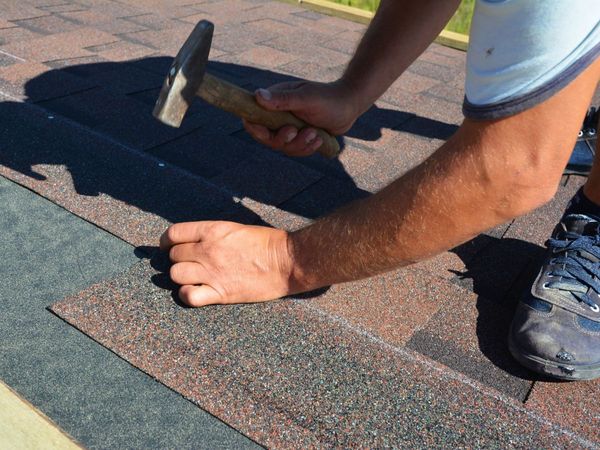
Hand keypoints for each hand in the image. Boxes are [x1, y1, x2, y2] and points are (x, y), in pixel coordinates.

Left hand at [160, 221, 295, 306]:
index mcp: (212, 231)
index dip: (167, 241)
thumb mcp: (236, 228)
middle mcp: (208, 250)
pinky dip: (187, 295)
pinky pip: (188, 296)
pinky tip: (195, 292)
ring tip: (192, 278)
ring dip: (181, 276)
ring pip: (176, 275)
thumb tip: (197, 241)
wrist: (288, 261)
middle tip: (188, 263)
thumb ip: (213, 234)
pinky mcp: (220, 293)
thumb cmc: (268, 242)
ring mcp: (212, 272)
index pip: (174, 234)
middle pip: (174, 256)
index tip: (169, 247)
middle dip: (177, 259)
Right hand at [244, 79, 359, 156]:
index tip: (260, 129)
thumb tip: (258, 95)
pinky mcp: (300, 138)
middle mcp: (279, 116)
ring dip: (299, 144)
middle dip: (282, 139)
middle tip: (295, 131)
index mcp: (275, 102)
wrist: (348, 105)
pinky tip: (318, 139)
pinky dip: (307, 148)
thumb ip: (283, 99)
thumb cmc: (327, 98)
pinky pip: (296, 151)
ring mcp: (289, 128)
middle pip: (267, 138)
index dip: (254, 126)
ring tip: (314, 133)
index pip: (254, 117)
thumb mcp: (306, 98)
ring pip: (283, 147)